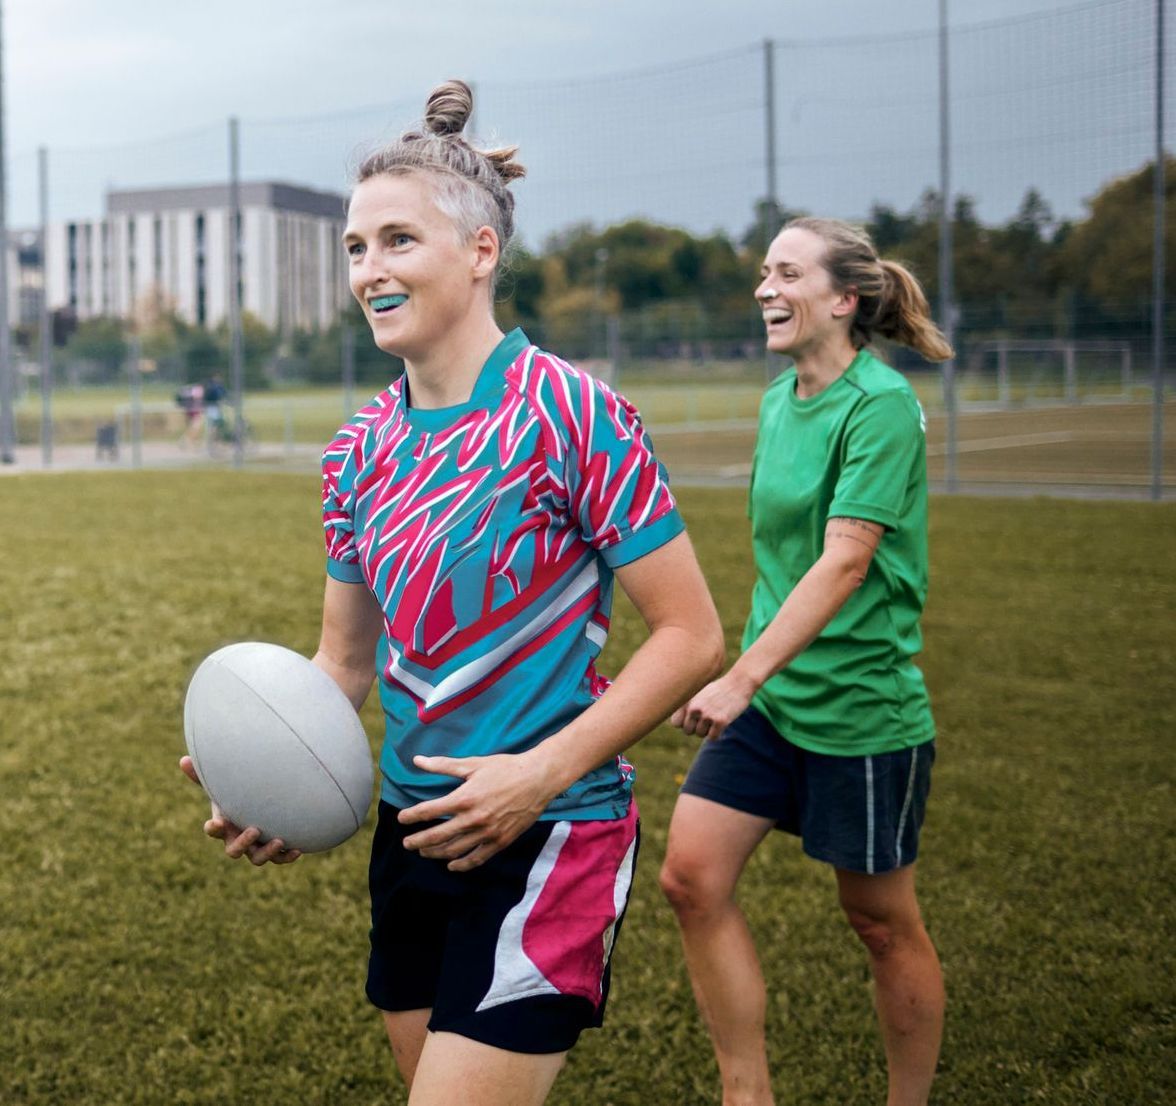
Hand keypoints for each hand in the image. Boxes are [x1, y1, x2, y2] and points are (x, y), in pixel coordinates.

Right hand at [178, 756, 301, 865]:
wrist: (262, 805)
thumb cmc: (239, 793)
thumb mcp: (224, 783)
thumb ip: (205, 774)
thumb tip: (183, 759)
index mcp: (224, 824)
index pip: (213, 830)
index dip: (213, 829)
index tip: (217, 823)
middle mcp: (237, 839)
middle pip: (234, 851)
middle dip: (242, 843)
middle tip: (254, 829)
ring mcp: (255, 847)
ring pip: (257, 859)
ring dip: (267, 852)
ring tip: (279, 840)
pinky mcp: (273, 849)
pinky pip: (279, 859)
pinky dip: (286, 857)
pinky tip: (298, 849)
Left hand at [398, 753, 558, 871]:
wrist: (538, 779)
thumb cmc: (505, 768)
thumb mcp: (473, 764)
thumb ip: (442, 765)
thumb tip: (416, 760)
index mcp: (464, 798)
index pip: (429, 811)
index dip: (412, 816)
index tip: (402, 818)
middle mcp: (473, 818)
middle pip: (437, 836)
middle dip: (418, 841)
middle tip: (407, 843)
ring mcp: (487, 833)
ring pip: (454, 850)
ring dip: (435, 853)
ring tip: (424, 851)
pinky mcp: (500, 841)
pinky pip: (477, 858)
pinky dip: (461, 865)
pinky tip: (451, 865)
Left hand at [670, 671, 754, 740]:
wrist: (738, 684)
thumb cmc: (716, 690)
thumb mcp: (697, 693)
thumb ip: (685, 706)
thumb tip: (676, 724)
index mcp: (687, 701)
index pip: (676, 723)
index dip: (685, 723)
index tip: (693, 717)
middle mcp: (695, 708)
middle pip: (688, 731)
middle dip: (696, 727)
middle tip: (707, 718)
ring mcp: (707, 715)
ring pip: (700, 734)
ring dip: (707, 730)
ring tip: (715, 717)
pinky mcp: (720, 721)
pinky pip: (712, 737)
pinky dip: (717, 734)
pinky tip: (721, 723)